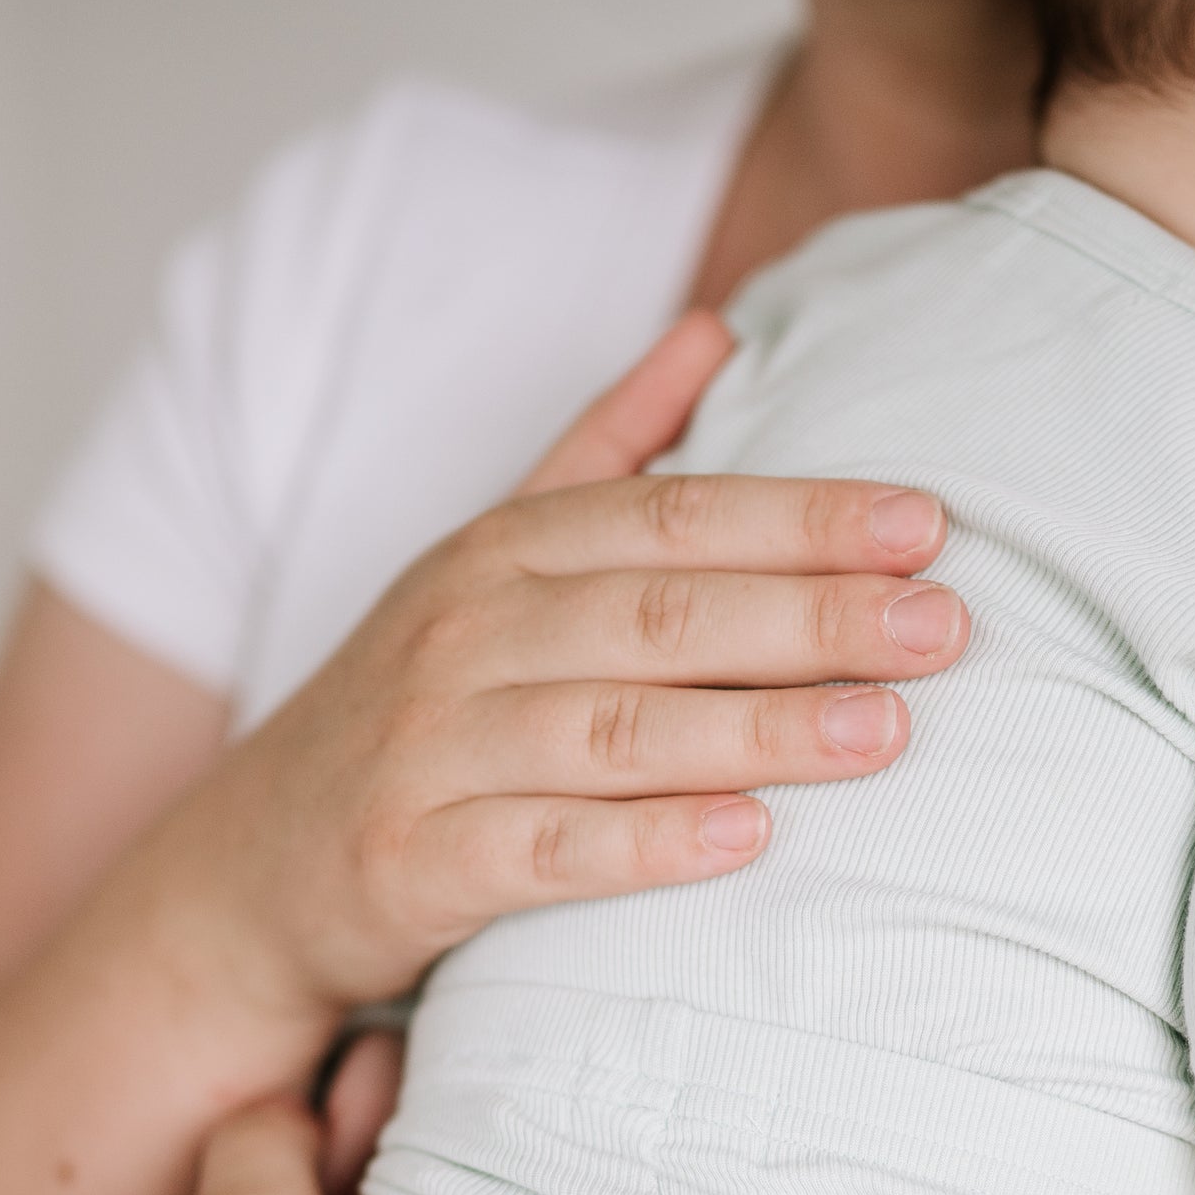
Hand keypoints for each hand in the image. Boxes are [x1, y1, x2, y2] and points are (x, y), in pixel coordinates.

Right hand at [135, 310, 973, 1030]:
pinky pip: (548, 848)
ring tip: (886, 730)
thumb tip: (716, 326)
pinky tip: (749, 839)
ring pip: (618, 730)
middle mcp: (466, 634)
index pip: (671, 516)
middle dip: (813, 617)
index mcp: (503, 551)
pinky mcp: (417, 862)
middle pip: (662, 616)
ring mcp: (435, 749)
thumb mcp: (490, 555)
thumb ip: (606, 447)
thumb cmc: (418, 703)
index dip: (802, 517)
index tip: (926, 523)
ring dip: (761, 731)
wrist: (250, 868)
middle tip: (943, 625)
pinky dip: (649, 845)